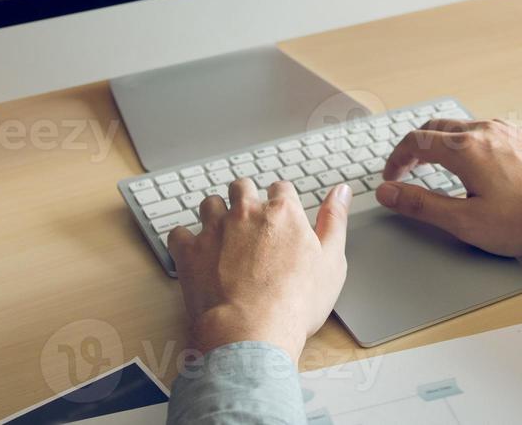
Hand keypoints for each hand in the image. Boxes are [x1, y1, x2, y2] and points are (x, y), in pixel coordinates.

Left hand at [169, 178, 349, 362]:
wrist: (251, 333)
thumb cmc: (295, 303)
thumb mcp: (332, 261)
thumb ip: (335, 220)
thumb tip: (341, 191)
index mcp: (282, 213)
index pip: (281, 189)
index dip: (283, 201)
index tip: (283, 215)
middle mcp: (246, 213)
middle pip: (242, 187)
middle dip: (246, 198)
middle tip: (251, 220)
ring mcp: (214, 230)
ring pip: (209, 204)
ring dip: (215, 213)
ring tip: (222, 233)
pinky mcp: (190, 252)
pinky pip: (179, 233)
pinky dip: (185, 240)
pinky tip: (195, 252)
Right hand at [376, 118, 521, 268]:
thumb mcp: (466, 221)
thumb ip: (422, 204)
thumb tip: (387, 192)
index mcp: (465, 149)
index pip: (415, 141)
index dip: (396, 159)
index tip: (391, 178)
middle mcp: (484, 131)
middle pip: (436, 128)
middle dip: (415, 148)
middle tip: (407, 171)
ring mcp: (507, 131)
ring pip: (462, 129)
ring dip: (442, 145)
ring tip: (439, 171)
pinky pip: (485, 133)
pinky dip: (467, 145)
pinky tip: (477, 170)